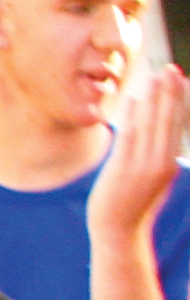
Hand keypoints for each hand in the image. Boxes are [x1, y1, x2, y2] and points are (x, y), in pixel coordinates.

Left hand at [94, 62, 186, 246]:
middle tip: (171, 68)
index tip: (180, 79)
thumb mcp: (151, 177)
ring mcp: (143, 165)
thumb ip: (155, 154)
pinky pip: (131, 135)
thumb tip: (153, 130)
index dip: (178, 101)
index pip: (177, 126)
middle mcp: (161, 163)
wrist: (118, 231)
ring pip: (151, 124)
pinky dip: (134, 115)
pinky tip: (135, 98)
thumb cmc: (133, 202)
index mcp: (170, 164)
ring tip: (154, 75)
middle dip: (170, 93)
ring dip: (153, 98)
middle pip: (168, 121)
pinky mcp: (124, 168)